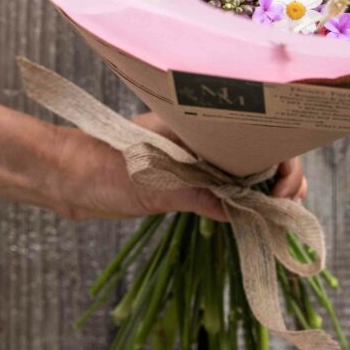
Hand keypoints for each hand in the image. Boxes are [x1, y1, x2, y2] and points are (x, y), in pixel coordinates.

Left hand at [51, 109, 307, 222]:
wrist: (63, 175)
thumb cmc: (98, 166)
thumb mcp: (151, 182)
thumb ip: (196, 192)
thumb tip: (243, 211)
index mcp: (201, 125)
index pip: (259, 137)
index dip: (281, 164)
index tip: (281, 196)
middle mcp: (204, 139)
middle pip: (261, 155)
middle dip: (283, 181)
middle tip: (286, 214)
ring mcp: (196, 159)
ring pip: (247, 174)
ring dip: (264, 196)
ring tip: (276, 223)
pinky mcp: (186, 182)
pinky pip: (226, 189)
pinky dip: (243, 205)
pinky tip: (251, 222)